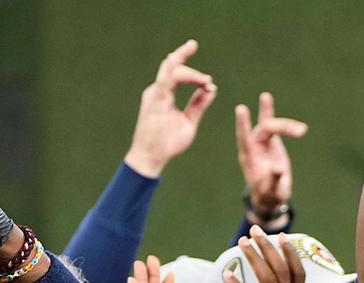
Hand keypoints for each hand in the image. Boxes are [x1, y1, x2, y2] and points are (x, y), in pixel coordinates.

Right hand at [124, 40, 217, 178]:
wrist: (152, 157)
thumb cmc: (167, 143)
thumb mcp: (189, 121)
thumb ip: (198, 104)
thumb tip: (211, 89)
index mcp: (164, 95)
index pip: (175, 74)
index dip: (191, 71)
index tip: (208, 80)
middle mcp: (157, 91)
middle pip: (169, 66)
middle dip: (181, 54)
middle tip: (193, 44)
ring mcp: (155, 94)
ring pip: (170, 70)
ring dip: (188, 69)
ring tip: (202, 71)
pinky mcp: (155, 99)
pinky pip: (168, 80)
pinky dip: (184, 76)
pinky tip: (199, 79)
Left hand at [235, 92, 306, 217]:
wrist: (271, 194)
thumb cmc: (269, 194)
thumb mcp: (271, 190)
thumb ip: (273, 180)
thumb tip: (278, 169)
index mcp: (249, 158)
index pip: (244, 138)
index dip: (243, 125)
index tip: (241, 109)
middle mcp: (253, 146)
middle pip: (264, 129)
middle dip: (282, 128)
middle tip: (301, 132)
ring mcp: (261, 142)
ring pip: (270, 126)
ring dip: (286, 126)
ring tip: (302, 130)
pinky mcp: (269, 140)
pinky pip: (268, 124)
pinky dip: (267, 110)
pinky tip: (265, 96)